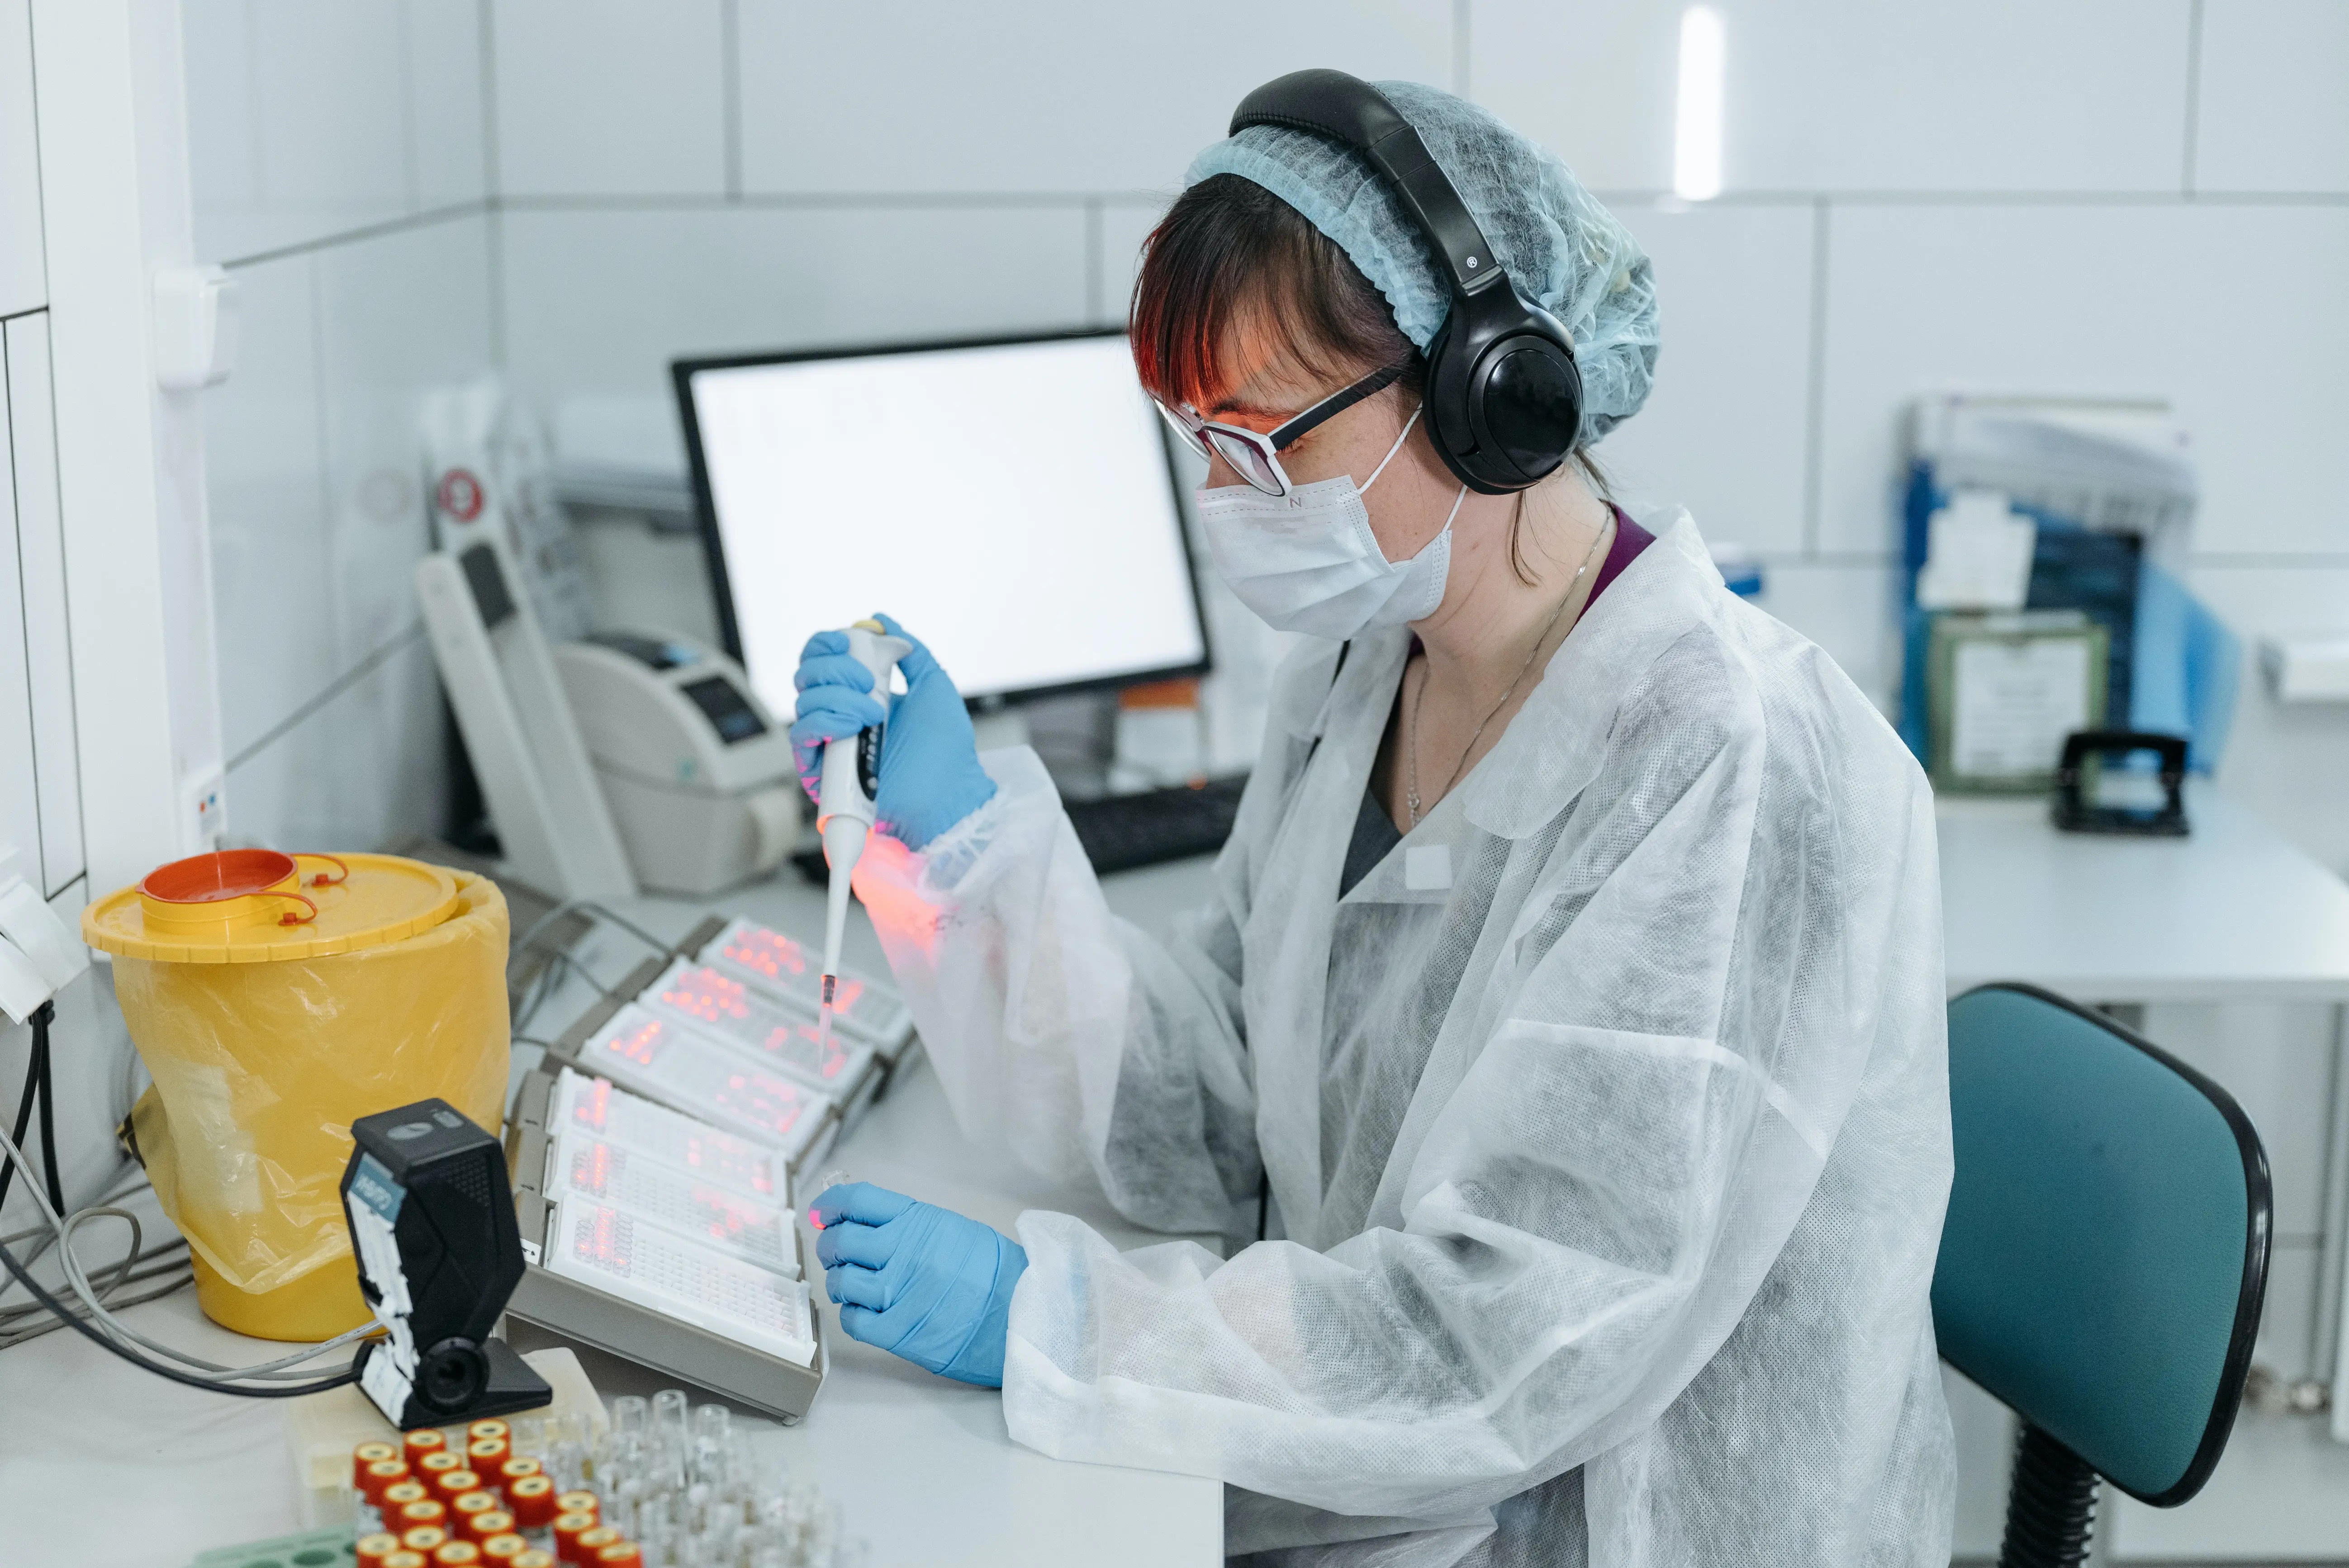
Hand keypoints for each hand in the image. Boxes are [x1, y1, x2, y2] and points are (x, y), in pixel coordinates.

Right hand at [788, 615, 997, 850]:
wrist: (949, 794)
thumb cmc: (947, 750)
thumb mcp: (934, 685)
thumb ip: (909, 650)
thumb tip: (880, 621)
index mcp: (862, 694)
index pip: (824, 660)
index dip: (826, 644)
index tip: (845, 641)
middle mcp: (841, 716)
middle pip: (807, 676)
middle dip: (833, 668)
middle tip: (868, 681)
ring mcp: (830, 743)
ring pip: (803, 702)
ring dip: (837, 698)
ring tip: (873, 712)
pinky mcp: (822, 771)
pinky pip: (801, 736)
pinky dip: (823, 723)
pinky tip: (851, 726)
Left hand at [813, 1183, 1025, 1386]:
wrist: (1022, 1313)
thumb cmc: (995, 1273)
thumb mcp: (954, 1229)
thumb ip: (911, 1225)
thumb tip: (867, 1223)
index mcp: (918, 1221)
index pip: (857, 1201)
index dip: (830, 1206)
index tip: (821, 1212)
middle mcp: (903, 1251)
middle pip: (841, 1240)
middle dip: (830, 1245)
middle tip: (836, 1252)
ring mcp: (898, 1292)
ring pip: (841, 1281)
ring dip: (840, 1282)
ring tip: (853, 1285)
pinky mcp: (897, 1331)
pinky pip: (853, 1320)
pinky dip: (851, 1314)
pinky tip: (864, 1311)